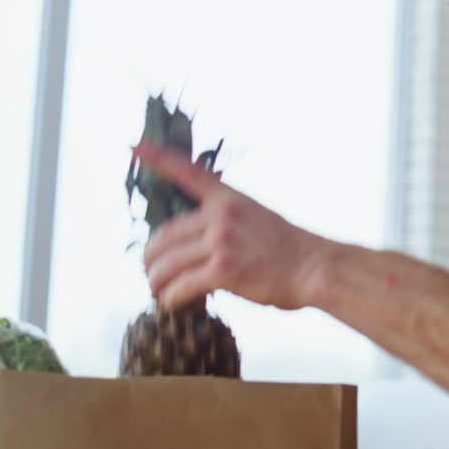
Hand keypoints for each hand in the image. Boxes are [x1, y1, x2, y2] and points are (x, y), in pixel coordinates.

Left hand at [136, 143, 328, 310]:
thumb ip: (226, 223)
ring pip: (168, 263)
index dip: (157, 158)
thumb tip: (197, 244)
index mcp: (228, 199)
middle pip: (165, 235)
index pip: (187, 172)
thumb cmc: (290, 249)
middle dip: (150, 257)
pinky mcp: (223, 270)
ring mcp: (221, 242)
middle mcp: (221, 216)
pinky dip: (172, 298)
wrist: (314, 267)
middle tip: (149, 272)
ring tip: (156, 291)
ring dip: (156, 281)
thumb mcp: (258, 218)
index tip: (134, 145)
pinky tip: (173, 304)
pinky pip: (182, 286)